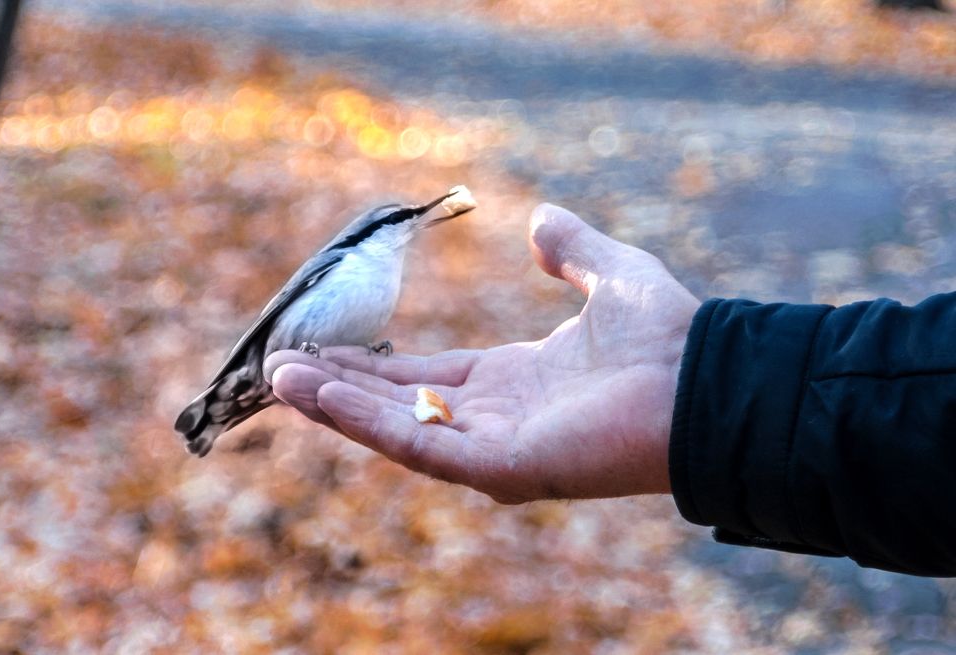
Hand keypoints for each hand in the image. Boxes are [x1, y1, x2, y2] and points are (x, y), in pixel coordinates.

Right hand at [264, 204, 698, 503]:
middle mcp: (496, 418)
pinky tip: (320, 393)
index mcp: (514, 381)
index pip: (426, 377)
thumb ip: (573, 248)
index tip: (325, 346)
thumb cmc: (667, 333)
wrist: (705, 377)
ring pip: (396, 427)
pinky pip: (418, 445)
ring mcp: (495, 445)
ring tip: (281, 377)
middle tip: (281, 363)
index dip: (374, 364)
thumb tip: (541, 219)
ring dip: (336, 405)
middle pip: (398, 404)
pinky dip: (366, 421)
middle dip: (340, 386)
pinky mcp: (500, 465)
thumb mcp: (611, 271)